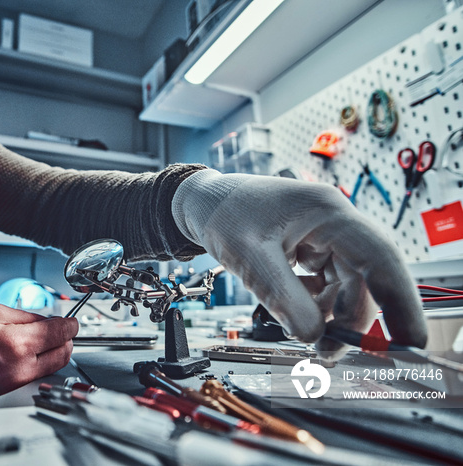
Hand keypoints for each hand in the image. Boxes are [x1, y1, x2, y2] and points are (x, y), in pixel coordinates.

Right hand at [0, 304, 78, 411]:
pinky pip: (37, 374)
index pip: (60, 331)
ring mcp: (17, 382)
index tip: (72, 319)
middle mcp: (22, 366)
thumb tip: (45, 319)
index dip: (70, 323)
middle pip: (63, 353)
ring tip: (46, 337)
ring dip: (57, 351)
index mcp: (17, 343)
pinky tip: (30, 350)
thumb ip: (23, 315)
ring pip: (53, 366)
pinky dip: (41, 361)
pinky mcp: (11, 391)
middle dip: (67, 338)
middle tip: (64, 327)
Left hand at [172, 170, 426, 358]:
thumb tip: (312, 336)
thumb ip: (282, 297)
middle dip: (351, 319)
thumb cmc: (223, 214)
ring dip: (331, 316)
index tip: (411, 339)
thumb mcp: (249, 258)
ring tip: (306, 336)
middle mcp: (334, 224)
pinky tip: (296, 316)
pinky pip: (326, 285)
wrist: (203, 203)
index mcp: (328, 213)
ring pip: (345, 286)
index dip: (402, 300)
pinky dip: (316, 306)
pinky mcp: (311, 250)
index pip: (380, 257)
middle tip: (328, 352)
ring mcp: (324, 237)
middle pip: (363, 279)